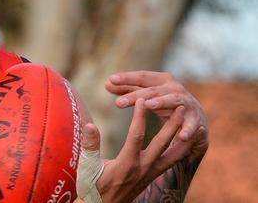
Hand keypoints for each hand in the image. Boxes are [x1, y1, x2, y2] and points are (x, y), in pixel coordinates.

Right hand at [82, 99, 196, 202]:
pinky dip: (182, 151)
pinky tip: (188, 144)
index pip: (136, 136)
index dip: (140, 117)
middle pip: (162, 144)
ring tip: (199, 128)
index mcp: (127, 164)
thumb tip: (89, 126)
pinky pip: (172, 162)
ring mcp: (150, 173)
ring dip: (186, 140)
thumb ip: (90, 146)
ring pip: (174, 155)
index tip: (143, 99)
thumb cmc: (92, 187)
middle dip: (173, 124)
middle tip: (182, 107)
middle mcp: (143, 168)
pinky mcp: (152, 176)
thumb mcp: (87, 166)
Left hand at [105, 71, 208, 160]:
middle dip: (136, 96)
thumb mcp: (148, 96)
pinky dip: (188, 129)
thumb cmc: (165, 105)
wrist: (195, 119)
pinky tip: (181, 136)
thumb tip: (108, 83)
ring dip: (161, 102)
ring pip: (172, 101)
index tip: (110, 80)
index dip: (127, 78)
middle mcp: (174, 89)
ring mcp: (186, 103)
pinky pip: (191, 125)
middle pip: (152, 90)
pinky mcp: (196, 120)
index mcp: (162, 80)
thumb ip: (129, 90)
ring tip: (148, 105)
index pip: (142, 77)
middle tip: (118, 103)